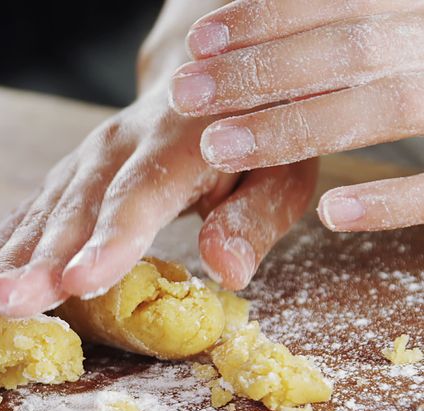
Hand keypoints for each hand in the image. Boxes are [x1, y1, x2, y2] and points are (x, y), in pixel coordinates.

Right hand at [0, 82, 319, 317]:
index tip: (78, 284)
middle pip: (73, 210)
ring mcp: (84, 160)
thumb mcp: (281, 170)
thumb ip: (255, 217)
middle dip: (34, 262)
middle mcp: (119, 147)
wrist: (211, 76)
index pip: (139, 196)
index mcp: (180, 143)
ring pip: (38, 213)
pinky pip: (24, 213)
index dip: (108, 242)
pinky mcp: (64, 176)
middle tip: (3, 303)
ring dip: (1, 259)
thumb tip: (229, 270)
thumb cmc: (253, 137)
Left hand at [172, 0, 423, 231]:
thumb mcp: (395, 29)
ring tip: (220, 146)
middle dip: (261, 72)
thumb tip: (248, 16)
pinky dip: (392, 198)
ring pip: (387, 105)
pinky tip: (330, 212)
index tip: (199, 42)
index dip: (267, 15)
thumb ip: (346, 24)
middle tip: (187, 94)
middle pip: (352, 49)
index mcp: (423, 4)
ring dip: (297, 127)